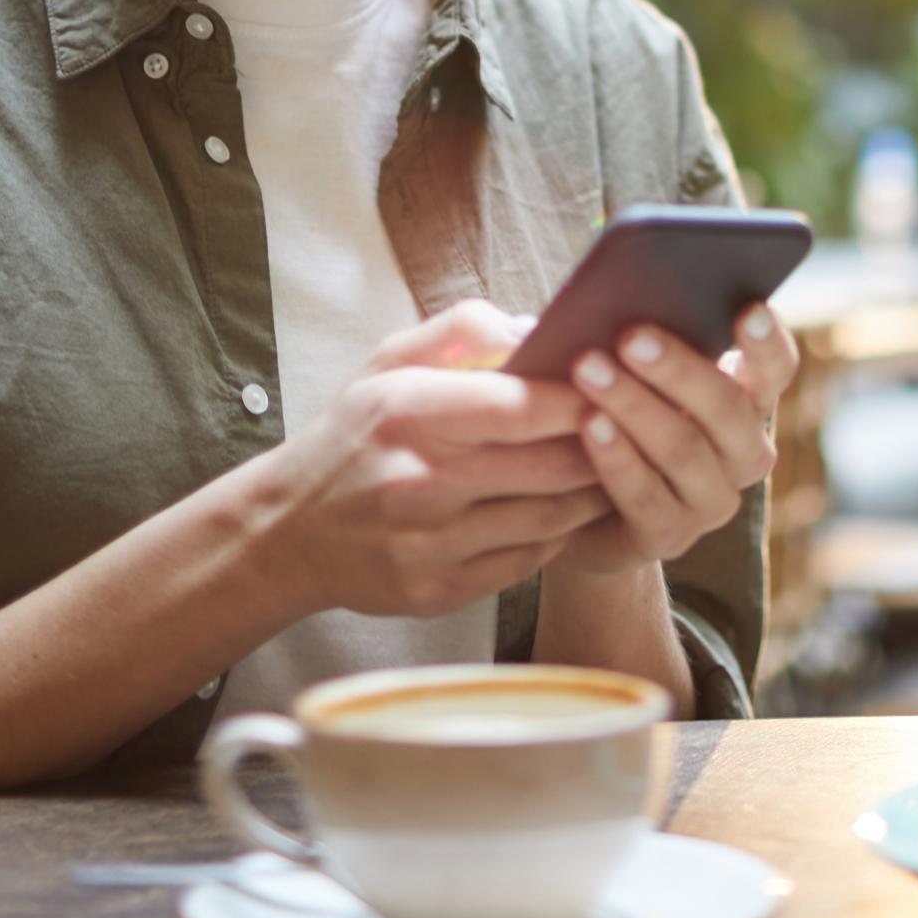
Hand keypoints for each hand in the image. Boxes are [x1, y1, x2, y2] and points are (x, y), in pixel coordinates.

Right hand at [245, 301, 612, 619]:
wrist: (288, 532)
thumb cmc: (353, 437)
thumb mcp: (386, 363)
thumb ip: (461, 329)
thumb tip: (536, 326)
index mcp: (406, 414)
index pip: (520, 406)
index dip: (580, 397)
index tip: (610, 383)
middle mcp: (417, 482)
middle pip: (551, 466)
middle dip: (602, 445)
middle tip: (629, 426)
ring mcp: (428, 545)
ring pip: (550, 518)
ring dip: (591, 491)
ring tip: (611, 466)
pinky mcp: (438, 591)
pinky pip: (528, 561)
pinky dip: (557, 534)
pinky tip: (563, 510)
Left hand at [551, 304, 798, 575]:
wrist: (584, 511)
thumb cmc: (613, 414)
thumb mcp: (635, 374)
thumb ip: (642, 341)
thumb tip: (612, 294)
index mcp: (748, 402)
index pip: (777, 368)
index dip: (767, 342)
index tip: (749, 307)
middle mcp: (744, 455)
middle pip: (727, 408)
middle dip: (678, 368)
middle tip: (631, 335)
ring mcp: (711, 501)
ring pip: (683, 448)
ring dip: (634, 405)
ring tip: (589, 369)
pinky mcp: (669, 538)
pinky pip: (645, 496)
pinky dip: (616, 457)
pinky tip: (588, 424)